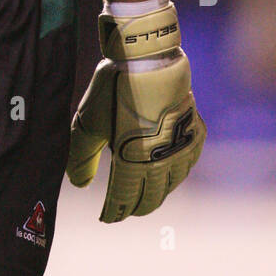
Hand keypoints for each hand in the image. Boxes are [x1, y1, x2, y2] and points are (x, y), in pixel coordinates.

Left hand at [66, 0, 205, 221]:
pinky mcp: (196, 134)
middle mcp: (163, 163)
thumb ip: (81, 159)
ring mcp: (183, 149)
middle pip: (151, 199)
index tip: (107, 216)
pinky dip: (176, 174)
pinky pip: (188, 165)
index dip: (114, 212)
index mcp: (135, 164)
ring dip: (158, 192)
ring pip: (172, 185)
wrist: (148, 59)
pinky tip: (168, 171)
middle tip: (124, 209)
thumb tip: (79, 185)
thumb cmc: (113, 90)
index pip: (125, 201)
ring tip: (144, 192)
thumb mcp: (87, 124)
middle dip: (135, 206)